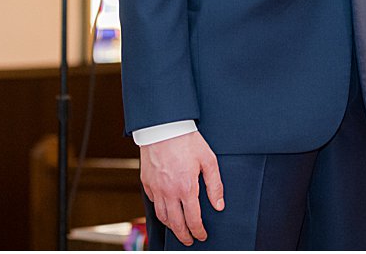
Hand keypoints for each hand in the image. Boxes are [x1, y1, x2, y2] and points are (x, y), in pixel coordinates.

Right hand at [140, 130, 223, 245]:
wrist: (163, 126)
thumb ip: (215, 185)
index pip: (193, 219)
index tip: (202, 235)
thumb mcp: (208, 160)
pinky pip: (152, 203)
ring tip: (178, 229)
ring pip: (162, 216)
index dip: (198, 231)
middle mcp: (169, 192)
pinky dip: (159, 210)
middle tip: (189, 240)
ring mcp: (155, 188)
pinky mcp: (146, 182)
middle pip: (175, 224)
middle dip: (184, 235)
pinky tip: (165, 210)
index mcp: (186, 188)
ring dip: (171, 226)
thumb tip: (219, 205)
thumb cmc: (187, 140)